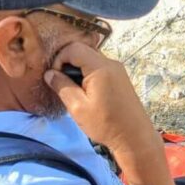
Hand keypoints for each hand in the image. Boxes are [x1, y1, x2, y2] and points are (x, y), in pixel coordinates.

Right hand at [45, 42, 160, 157]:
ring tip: (74, 90)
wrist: (134, 137)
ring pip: (91, 58)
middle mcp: (111, 63)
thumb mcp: (78, 108)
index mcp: (100, 68)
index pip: (73, 48)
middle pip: (83, 50)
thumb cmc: (105, 124)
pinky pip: (100, 67)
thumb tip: (49, 73)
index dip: (59, 59)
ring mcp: (118, 69)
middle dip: (67, 63)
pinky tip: (86, 92)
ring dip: (78, 69)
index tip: (55, 77)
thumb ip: (62, 86)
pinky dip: (88, 74)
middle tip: (62, 84)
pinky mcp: (120, 77)